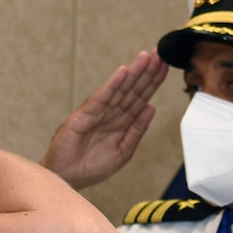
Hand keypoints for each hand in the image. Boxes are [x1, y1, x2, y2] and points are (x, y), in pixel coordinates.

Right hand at [42, 50, 166, 187]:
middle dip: (146, 71)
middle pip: (132, 89)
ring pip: (120, 89)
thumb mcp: (123, 151)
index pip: (141, 97)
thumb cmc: (92, 167)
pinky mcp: (84, 115)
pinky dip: (112, 85)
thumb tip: (151, 108)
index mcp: (122, 122)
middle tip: (159, 54)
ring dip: (133, 73)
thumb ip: (137, 130)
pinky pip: (102, 98)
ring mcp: (98, 112)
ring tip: (145, 57)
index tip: (164, 66)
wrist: (67, 178)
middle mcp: (111, 113)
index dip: (153, 82)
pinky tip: (123, 72)